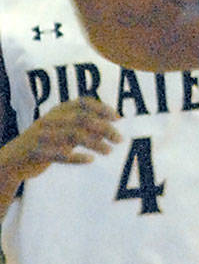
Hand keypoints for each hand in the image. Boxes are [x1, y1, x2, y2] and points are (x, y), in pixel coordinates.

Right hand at [5, 98, 121, 183]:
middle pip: (83, 119)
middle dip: (104, 128)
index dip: (102, 108)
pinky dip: (77, 157)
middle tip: (119, 139)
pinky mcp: (37, 152)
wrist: (13, 159)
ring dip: (95, 143)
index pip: (83, 102)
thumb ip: (83, 125)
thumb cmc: (45, 143)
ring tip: (109, 151)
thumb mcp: (63, 129)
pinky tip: (90, 160)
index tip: (118, 118)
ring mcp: (43, 135)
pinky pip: (60, 154)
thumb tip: (111, 123)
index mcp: (58, 110)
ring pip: (74, 135)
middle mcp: (51, 119)